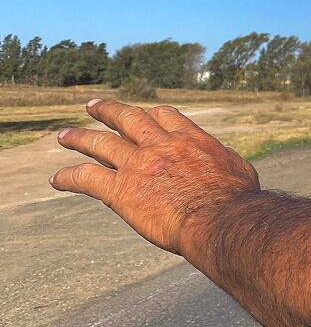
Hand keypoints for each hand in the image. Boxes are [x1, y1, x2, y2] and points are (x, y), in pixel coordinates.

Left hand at [50, 99, 259, 253]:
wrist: (221, 219)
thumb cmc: (237, 200)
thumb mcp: (238, 169)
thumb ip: (223, 161)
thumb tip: (226, 163)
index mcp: (190, 139)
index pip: (164, 116)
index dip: (150, 114)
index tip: (144, 114)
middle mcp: (161, 146)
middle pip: (128, 118)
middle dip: (108, 111)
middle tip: (93, 107)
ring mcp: (138, 165)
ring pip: (99, 143)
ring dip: (78, 137)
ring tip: (64, 135)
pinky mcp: (121, 190)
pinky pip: (86, 178)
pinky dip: (69, 177)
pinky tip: (57, 179)